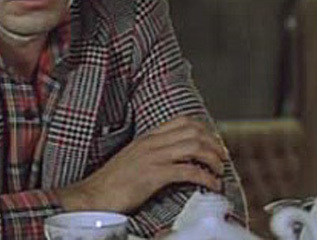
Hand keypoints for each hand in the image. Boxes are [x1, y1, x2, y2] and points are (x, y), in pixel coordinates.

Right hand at [56, 116, 227, 212]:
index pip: (182, 121)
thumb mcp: (133, 160)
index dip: (204, 129)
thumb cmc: (112, 183)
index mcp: (147, 137)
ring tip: (219, 171)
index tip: (214, 143)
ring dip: (213, 159)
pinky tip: (212, 185)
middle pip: (193, 131)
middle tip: (222, 158)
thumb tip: (174, 159)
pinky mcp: (154, 175)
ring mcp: (153, 157)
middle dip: (214, 143)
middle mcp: (151, 142)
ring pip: (194, 146)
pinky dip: (206, 177)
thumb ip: (152, 154)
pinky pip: (188, 170)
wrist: (93, 195)